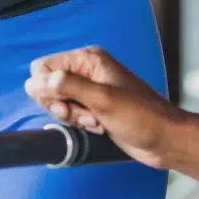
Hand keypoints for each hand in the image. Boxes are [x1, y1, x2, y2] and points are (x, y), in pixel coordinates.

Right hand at [25, 47, 194, 169]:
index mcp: (88, 59)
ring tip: (97, 122)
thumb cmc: (141, 116)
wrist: (163, 138)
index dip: (47, 89)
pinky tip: (100, 127)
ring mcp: (89, 90)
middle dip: (62, 106)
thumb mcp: (102, 100)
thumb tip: (35, 82)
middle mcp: (86, 71)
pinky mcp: (93, 108)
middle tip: (87, 115)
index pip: (43, 67)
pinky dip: (80, 124)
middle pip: (47, 86)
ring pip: (57, 103)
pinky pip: (70, 115)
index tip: (67, 105)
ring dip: (73, 117)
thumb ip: (67, 87)